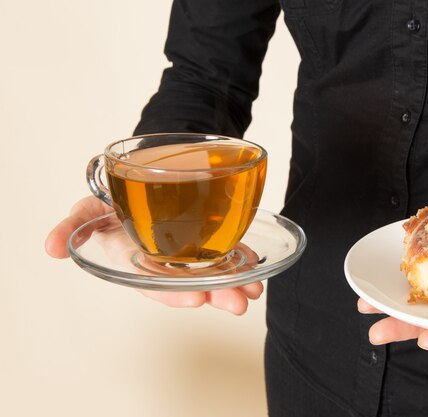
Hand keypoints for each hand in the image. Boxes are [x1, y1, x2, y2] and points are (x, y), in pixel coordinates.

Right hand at [44, 196, 263, 314]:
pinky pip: (225, 251)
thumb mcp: (88, 210)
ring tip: (255, 291)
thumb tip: (50, 246)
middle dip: (216, 294)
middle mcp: (166, 262)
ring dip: (235, 283)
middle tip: (239, 303)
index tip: (195, 297)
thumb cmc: (111, 199)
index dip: (173, 292)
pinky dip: (241, 260)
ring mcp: (189, 251)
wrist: (138, 178)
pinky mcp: (207, 236)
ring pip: (213, 271)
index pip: (156, 284)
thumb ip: (73, 224)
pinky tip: (257, 269)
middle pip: (192, 283)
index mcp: (138, 262)